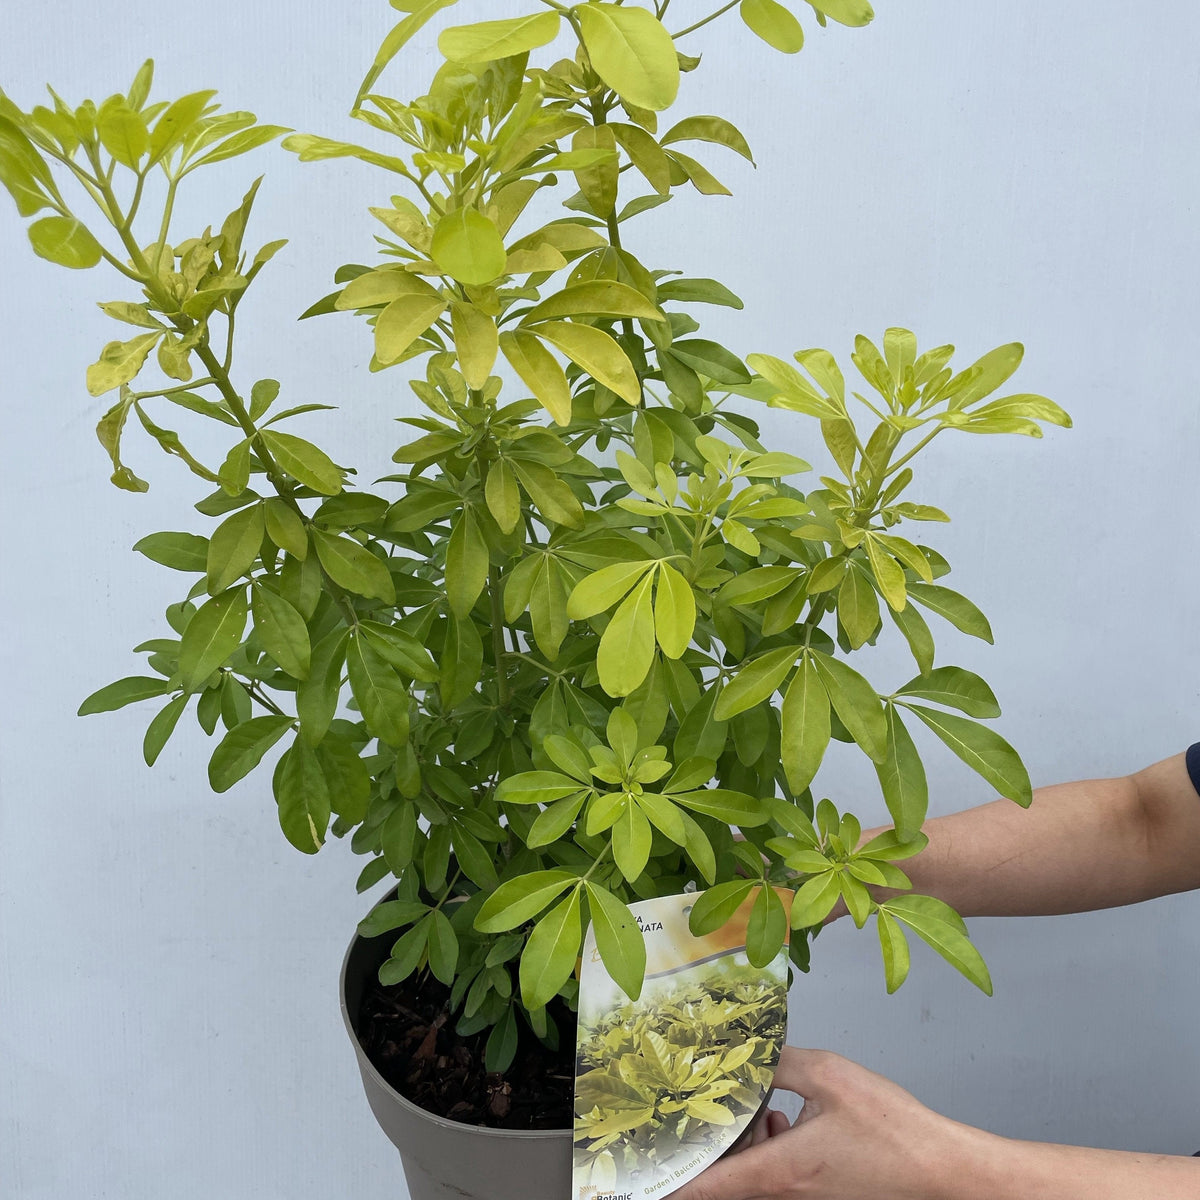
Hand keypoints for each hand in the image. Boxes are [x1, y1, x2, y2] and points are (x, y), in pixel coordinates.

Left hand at [672, 1047, 987, 1199]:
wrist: (942, 1170)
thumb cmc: (895, 1131)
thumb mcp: (830, 1076)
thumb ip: (780, 1062)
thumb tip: (749, 1054)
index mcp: (780, 1171)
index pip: (706, 1187)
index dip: (670, 1180)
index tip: (644, 1171)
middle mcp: (786, 1195)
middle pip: (724, 1183)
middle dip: (710, 1150)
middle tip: (708, 1112)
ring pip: (750, 1181)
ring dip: (743, 1149)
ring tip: (762, 1113)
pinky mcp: (820, 1198)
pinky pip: (775, 1182)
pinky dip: (769, 1153)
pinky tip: (788, 1124)